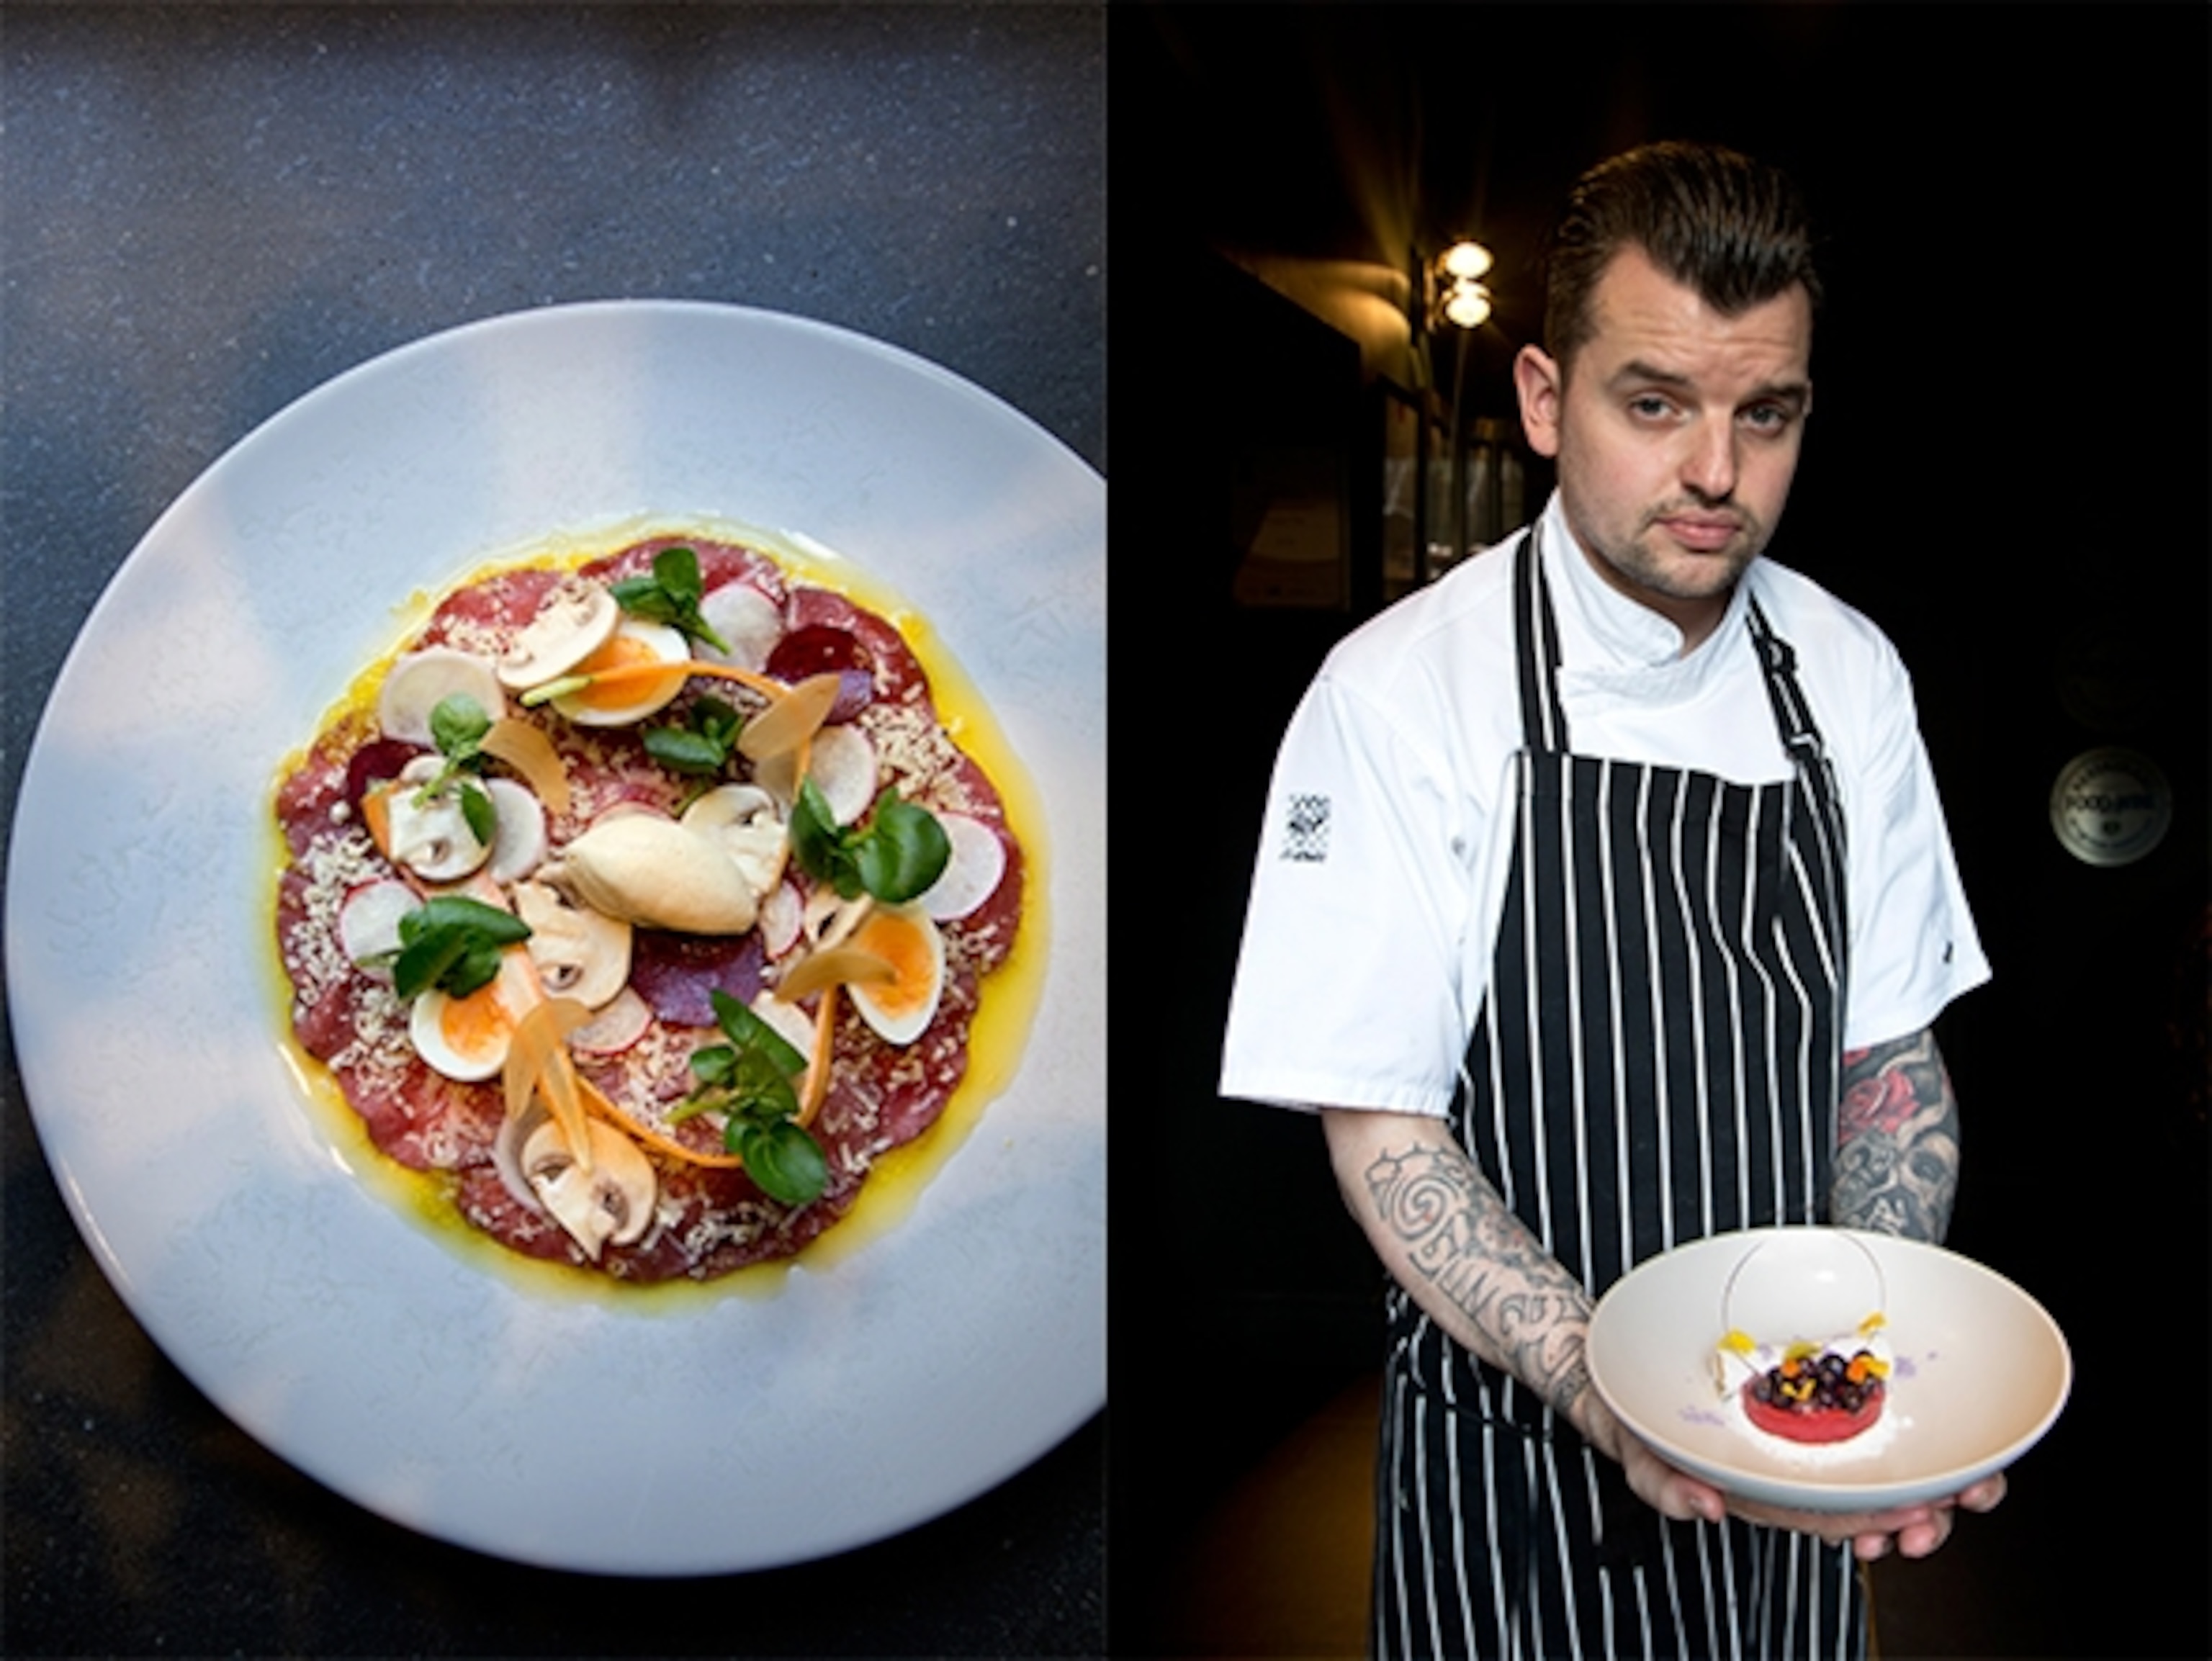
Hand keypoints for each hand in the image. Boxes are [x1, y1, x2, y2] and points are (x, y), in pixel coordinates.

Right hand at [1598, 1401, 2007, 1559]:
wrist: (1616, 1365)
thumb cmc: (1629, 1412)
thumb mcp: (1631, 1447)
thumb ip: (1660, 1483)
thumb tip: (1705, 1510)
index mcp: (1755, 1490)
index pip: (1819, 1514)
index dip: (1867, 1520)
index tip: (1911, 1516)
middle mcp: (1787, 1468)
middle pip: (1861, 1503)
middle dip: (1914, 1512)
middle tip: (1956, 1503)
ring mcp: (1801, 1435)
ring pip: (1875, 1473)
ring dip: (1927, 1487)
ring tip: (1971, 1488)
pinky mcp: (1809, 1395)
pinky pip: (1865, 1425)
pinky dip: (1909, 1443)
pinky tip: (1943, 1447)